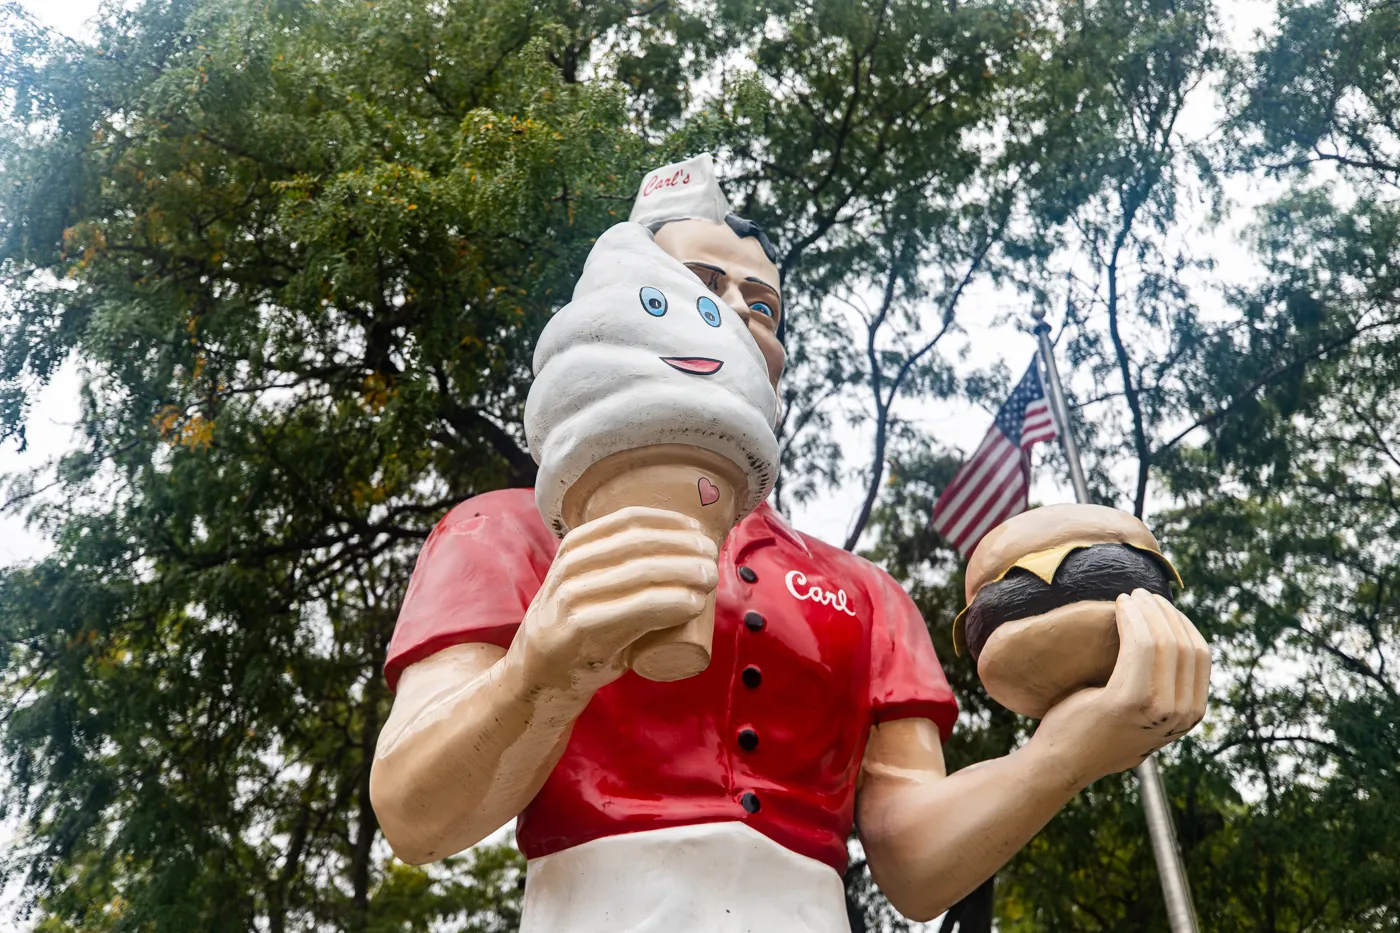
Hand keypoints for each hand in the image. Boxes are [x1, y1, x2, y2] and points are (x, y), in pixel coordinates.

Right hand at [511, 506, 718, 694]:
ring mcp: (573, 597)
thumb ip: (619, 566)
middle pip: (640, 544)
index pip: (630, 519)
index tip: (700, 532)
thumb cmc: (581, 627)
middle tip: (713, 559)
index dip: (671, 522)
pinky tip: (692, 604)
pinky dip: (670, 603)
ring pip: (641, 573)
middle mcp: (572, 566)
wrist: (540, 673)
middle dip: (685, 547)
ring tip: (710, 579)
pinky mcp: (581, 630)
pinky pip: (635, 609)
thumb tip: (685, 550)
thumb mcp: (590, 584)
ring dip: (684, 572)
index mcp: (576, 546)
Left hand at [1034, 589, 1210, 787]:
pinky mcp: (1128, 700)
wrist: (1063, 761)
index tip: (1157, 604)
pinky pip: (1138, 646)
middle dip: (1164, 612)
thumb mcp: (1143, 712)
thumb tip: (1168, 645)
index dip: (1180, 623)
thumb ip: (1163, 690)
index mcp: (1191, 715)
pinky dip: (1130, 619)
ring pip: (1163, 642)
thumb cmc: (1096, 728)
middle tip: (1140, 593)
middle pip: (1185, 645)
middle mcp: (1182, 715)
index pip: (1200, 655)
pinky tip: (1118, 607)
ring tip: (1127, 596)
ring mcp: (1158, 710)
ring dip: (1146, 611)